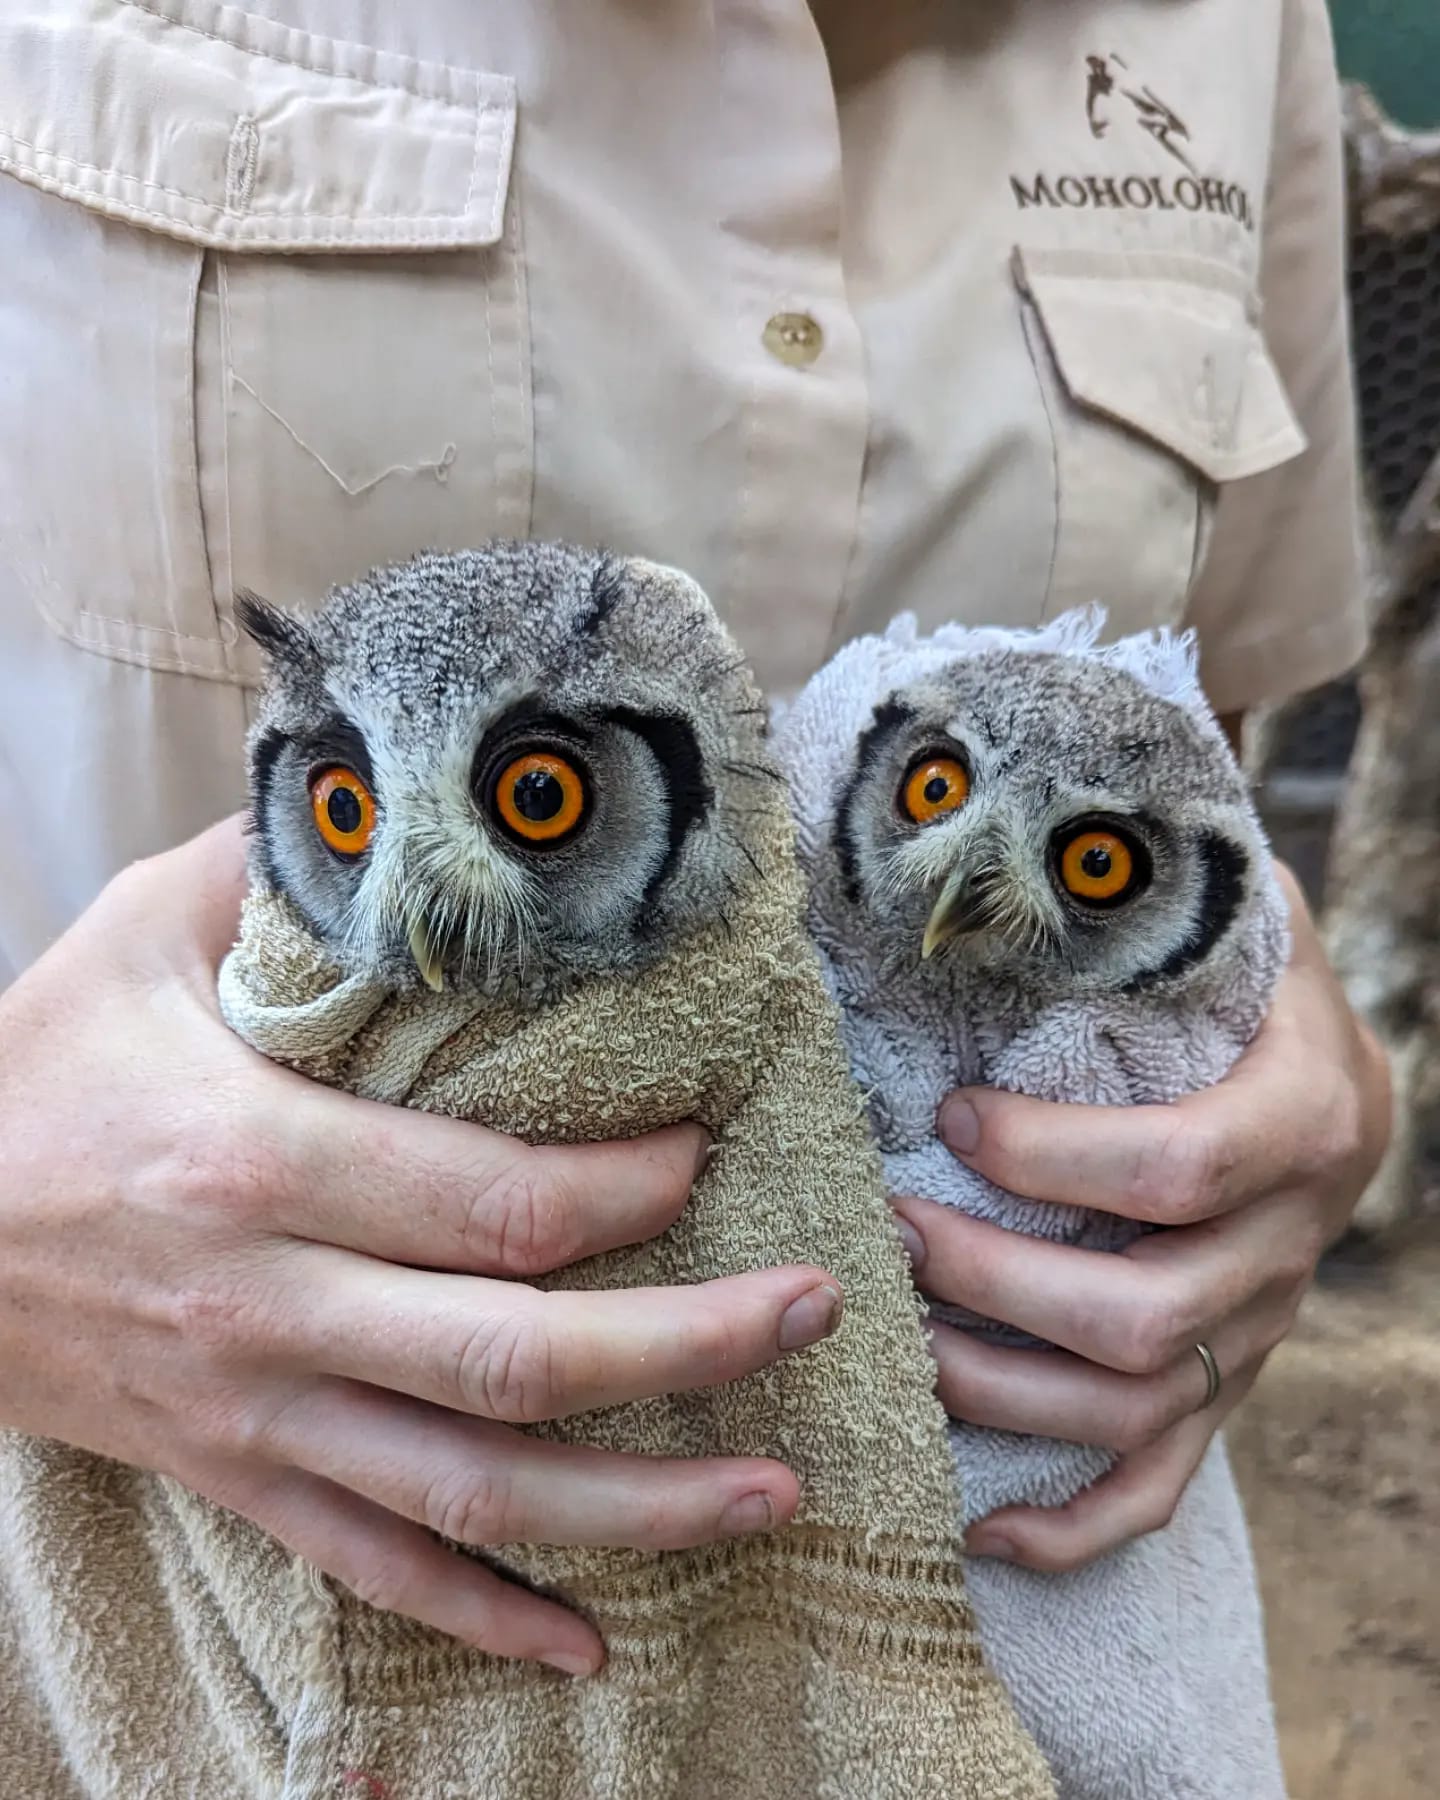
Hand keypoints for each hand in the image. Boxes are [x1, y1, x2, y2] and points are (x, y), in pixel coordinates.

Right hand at [0, 819, 842, 1674]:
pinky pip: (374, 1568)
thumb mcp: (145, 931)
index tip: (707, 1148)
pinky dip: (484, 1620)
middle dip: (688, 1343)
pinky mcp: (237, 1473)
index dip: (625, 1188)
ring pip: (472, 1492)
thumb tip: (433, 791)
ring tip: (775, 1491)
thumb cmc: (42, 1066)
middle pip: (515, 1356)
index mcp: (257, 1161)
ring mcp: (256, 1412)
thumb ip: (297, 865)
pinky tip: (589, 1643)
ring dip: (638, 1507)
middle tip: (816, 1305)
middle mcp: (269, 1306)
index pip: (491, 1202)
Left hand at [892, 863, 1388, 1571]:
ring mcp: (1262, 1327)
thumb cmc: (1234, 964)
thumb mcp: (1218, 903)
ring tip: (890, 1335)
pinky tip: (976, 1520)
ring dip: (998, 1390)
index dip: (1054, 1156)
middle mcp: (1295, 1239)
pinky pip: (1166, 1487)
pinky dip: (1073, 1523)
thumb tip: (992, 839)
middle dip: (992, 1281)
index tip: (951, 1112)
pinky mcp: (1226, 1382)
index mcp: (1308, 1111)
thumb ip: (1135, 886)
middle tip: (886, 1223)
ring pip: (1140, 1412)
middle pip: (1144, 1314)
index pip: (1183, 1166)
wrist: (1318, 1053)